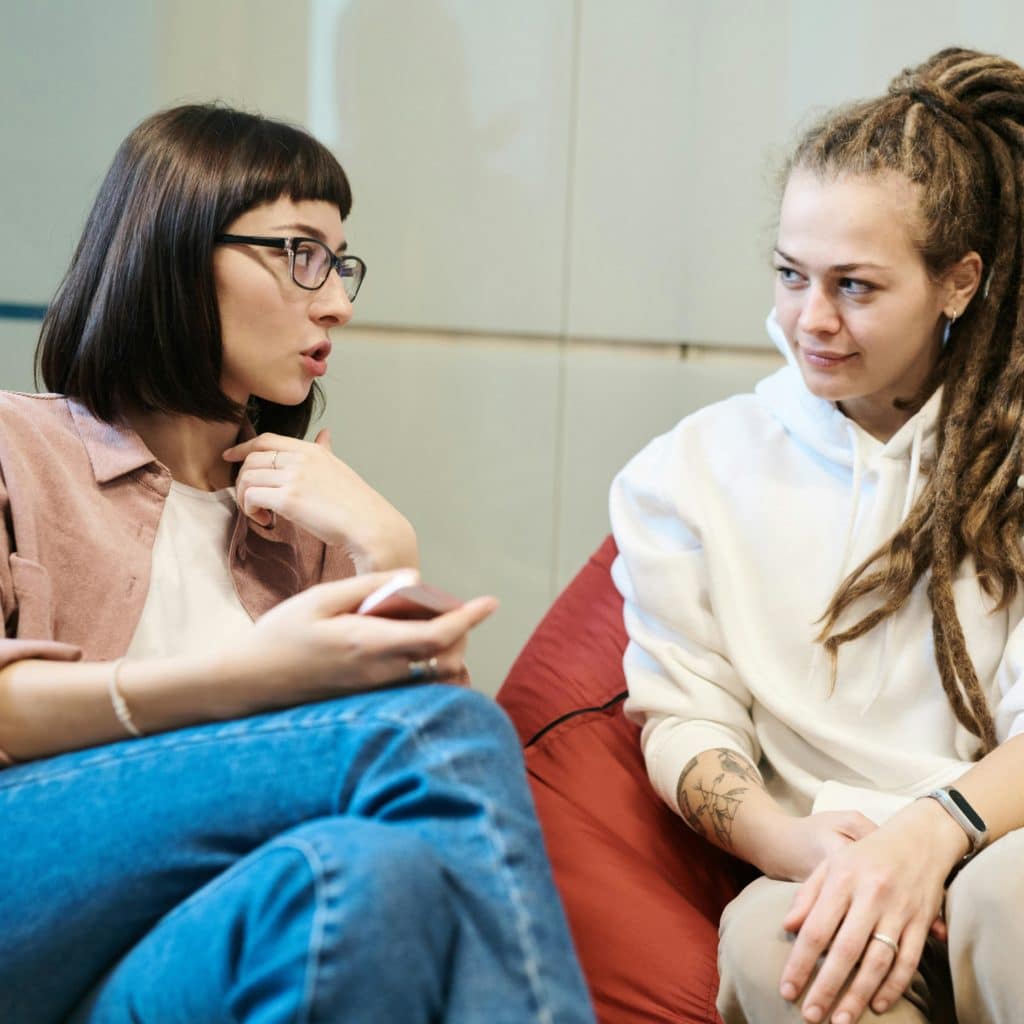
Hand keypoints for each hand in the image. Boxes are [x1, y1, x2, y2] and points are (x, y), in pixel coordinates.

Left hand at [224, 429, 418, 570]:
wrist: (370, 526)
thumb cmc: (357, 504)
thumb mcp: (339, 469)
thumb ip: (325, 451)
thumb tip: (324, 434)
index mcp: (312, 451)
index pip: (266, 440)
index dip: (243, 447)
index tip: (230, 457)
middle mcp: (301, 459)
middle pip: (252, 459)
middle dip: (243, 480)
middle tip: (253, 500)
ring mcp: (294, 478)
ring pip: (247, 478)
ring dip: (246, 498)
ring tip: (261, 514)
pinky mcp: (288, 499)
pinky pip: (251, 497)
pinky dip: (251, 510)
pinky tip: (265, 521)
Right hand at [235, 571, 497, 705]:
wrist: (246, 686)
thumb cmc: (279, 637)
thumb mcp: (320, 600)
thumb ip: (368, 588)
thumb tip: (414, 578)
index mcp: (369, 644)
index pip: (436, 636)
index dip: (468, 619)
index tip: (490, 603)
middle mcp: (379, 675)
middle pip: (445, 661)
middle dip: (460, 636)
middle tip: (453, 610)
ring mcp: (375, 694)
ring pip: (434, 681)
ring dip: (447, 656)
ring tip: (436, 629)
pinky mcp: (368, 703)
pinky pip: (416, 691)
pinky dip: (430, 673)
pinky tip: (416, 654)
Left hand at [777, 800, 964, 1023]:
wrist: (920, 839)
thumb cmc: (867, 854)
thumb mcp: (832, 863)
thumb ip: (808, 895)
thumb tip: (787, 927)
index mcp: (842, 880)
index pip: (816, 929)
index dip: (800, 962)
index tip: (786, 989)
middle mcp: (870, 896)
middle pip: (845, 950)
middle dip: (826, 987)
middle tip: (810, 1016)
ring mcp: (900, 911)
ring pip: (877, 961)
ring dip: (858, 995)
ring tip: (840, 1020)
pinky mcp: (923, 922)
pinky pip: (908, 960)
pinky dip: (893, 986)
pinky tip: (877, 1005)